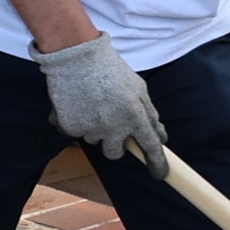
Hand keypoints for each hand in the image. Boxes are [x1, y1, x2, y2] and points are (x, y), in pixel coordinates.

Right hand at [33, 33, 166, 174]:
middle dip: (115, 144)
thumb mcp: (138, 88)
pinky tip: (77, 103)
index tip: (160, 173)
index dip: (157, 163)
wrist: (76, 57)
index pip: (150, 146)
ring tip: (92, 103)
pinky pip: (74, 132)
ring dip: (95, 128)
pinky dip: (75, 121)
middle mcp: (113, 126)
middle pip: (115, 153)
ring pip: (94, 139)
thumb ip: (150, 114)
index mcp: (134, 115)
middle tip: (111, 125)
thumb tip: (160, 135)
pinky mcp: (69, 127)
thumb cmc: (111, 70)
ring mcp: (90, 128)